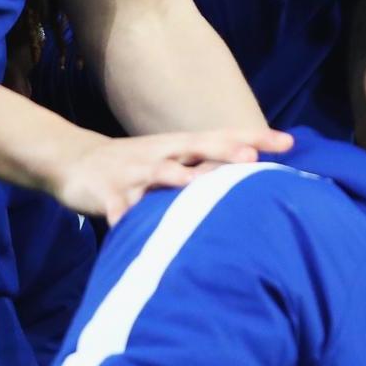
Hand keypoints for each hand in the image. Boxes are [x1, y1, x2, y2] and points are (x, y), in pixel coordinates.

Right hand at [47, 125, 292, 224]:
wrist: (75, 161)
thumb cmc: (137, 164)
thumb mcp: (172, 158)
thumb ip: (205, 164)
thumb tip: (251, 169)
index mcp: (179, 145)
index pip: (224, 136)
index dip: (255, 136)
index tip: (289, 142)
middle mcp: (161, 154)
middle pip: (197, 148)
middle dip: (224, 151)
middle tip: (252, 157)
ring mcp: (135, 173)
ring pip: (161, 174)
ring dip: (180, 180)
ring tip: (199, 189)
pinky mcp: (107, 195)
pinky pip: (119, 209)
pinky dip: (125, 219)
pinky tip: (132, 230)